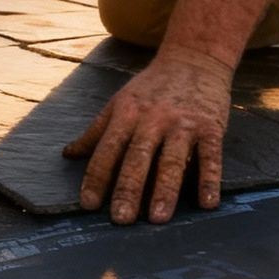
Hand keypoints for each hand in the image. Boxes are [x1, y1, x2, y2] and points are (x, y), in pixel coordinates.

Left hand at [65, 46, 233, 223]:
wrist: (195, 59)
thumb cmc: (152, 87)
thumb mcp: (120, 102)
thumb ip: (96, 131)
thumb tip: (68, 155)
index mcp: (126, 114)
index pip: (107, 149)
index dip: (96, 177)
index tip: (88, 204)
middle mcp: (153, 119)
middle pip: (138, 157)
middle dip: (128, 189)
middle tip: (121, 219)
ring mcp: (183, 123)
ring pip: (172, 160)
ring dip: (165, 190)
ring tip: (158, 218)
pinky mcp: (210, 127)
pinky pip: (210, 156)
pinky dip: (209, 179)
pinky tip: (207, 203)